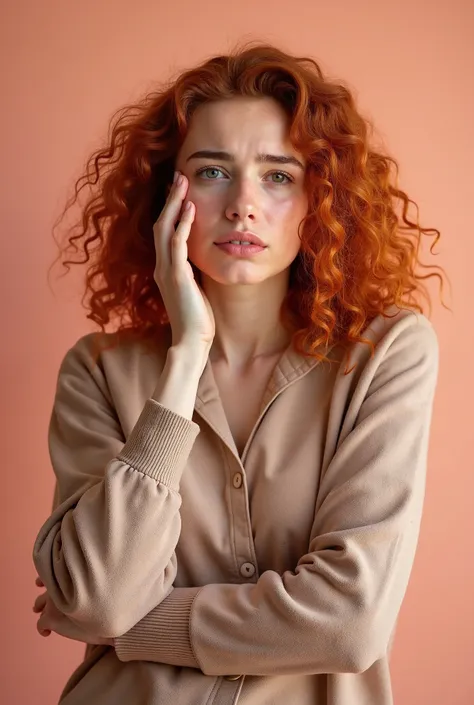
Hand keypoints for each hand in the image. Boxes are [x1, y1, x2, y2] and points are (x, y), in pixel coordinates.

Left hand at [33, 577, 112, 645]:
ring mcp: (53, 600)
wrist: (113, 615)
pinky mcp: (51, 617)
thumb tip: (91, 580)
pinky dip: (43, 629)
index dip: (48, 577)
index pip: (53, 570)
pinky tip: (47, 633)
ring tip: (46, 616)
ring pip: (40, 605)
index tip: (42, 583)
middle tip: (40, 605)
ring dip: (43, 610)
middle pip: (45, 589)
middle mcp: (59, 582)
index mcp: (71, 571)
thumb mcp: (103, 581)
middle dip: (44, 598)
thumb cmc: (114, 598)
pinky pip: (40, 624)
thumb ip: (89, 578)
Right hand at [153, 171, 214, 350]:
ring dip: (174, 203)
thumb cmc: (197, 319)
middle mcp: (161, 266)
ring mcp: (167, 270)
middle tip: (179, 176)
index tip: (180, 190)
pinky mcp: (176, 276)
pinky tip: (191, 208)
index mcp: (165, 269)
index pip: (163, 232)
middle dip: (170, 198)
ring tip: (183, 182)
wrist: (191, 341)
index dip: (170, 209)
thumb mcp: (194, 289)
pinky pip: (177, 244)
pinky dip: (182, 224)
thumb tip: (201, 259)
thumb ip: (193, 272)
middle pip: (160, 223)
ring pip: (164, 228)